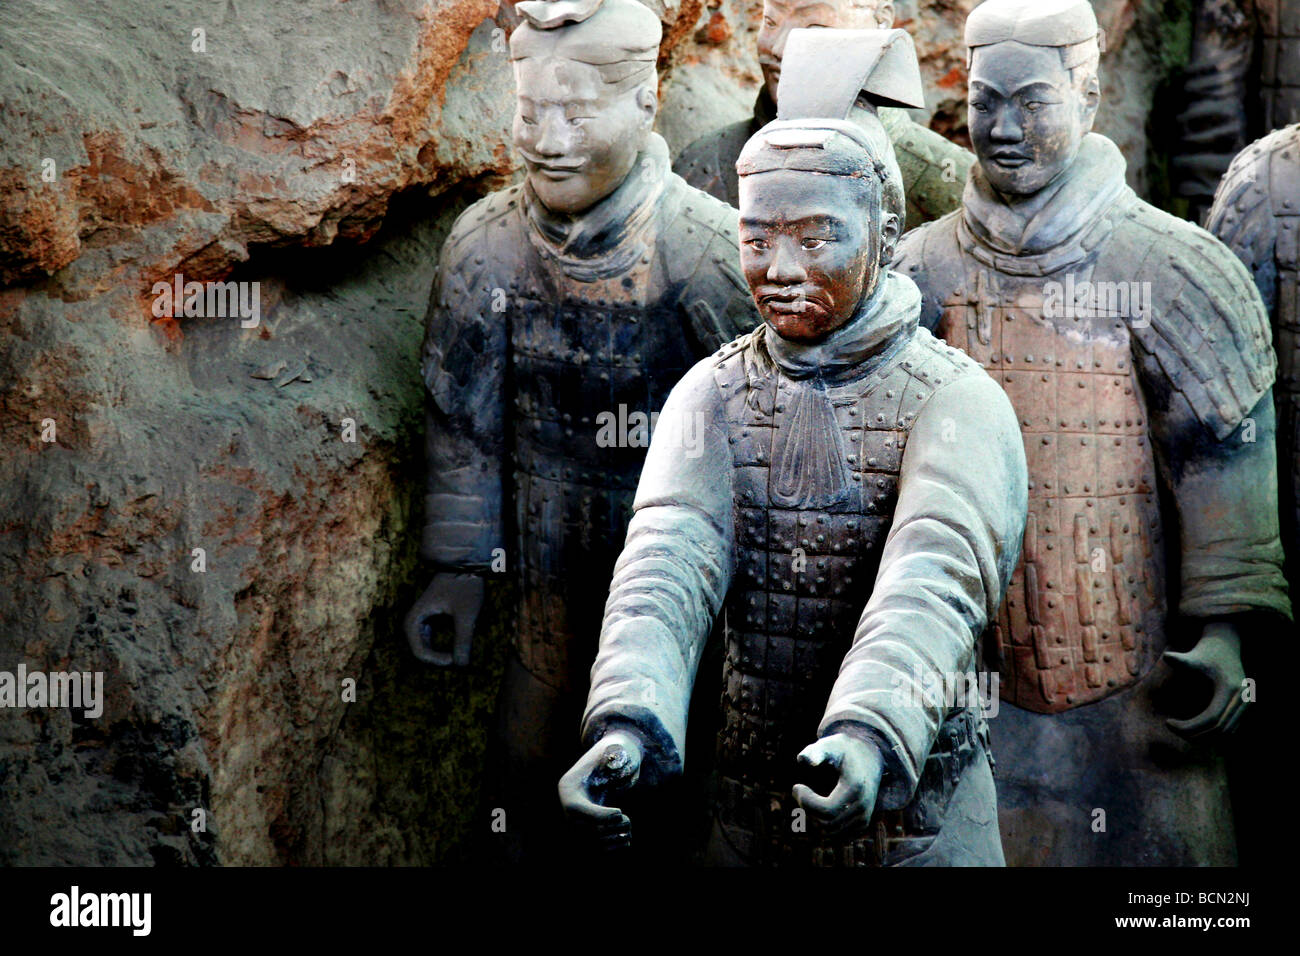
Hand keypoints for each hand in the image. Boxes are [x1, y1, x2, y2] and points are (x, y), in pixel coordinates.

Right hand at [403, 572, 483, 666]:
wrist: (465, 565)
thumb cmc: (465, 586)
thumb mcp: (467, 614)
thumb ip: (464, 640)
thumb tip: (461, 665)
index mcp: (413, 621)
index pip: (420, 654)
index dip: (439, 662)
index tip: (458, 659)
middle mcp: (412, 624)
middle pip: (423, 655)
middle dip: (442, 661)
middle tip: (462, 659)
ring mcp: (420, 624)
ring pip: (428, 651)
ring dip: (444, 657)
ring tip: (463, 653)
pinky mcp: (430, 624)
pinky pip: (433, 645)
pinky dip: (446, 650)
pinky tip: (461, 646)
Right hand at [557, 730, 644, 850]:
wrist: (593, 778)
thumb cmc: (604, 763)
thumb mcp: (609, 754)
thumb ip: (614, 754)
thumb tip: (618, 757)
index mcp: (569, 792)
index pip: (580, 810)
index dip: (602, 815)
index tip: (620, 812)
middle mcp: (568, 813)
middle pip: (588, 829)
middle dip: (612, 827)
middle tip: (627, 819)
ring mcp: (575, 827)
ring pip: (594, 842)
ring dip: (614, 838)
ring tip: (627, 829)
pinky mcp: (585, 837)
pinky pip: (598, 850)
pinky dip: (613, 848)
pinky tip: (625, 839)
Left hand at [792, 732, 885, 838]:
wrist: (868, 757)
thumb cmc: (843, 750)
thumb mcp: (829, 744)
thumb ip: (815, 751)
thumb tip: (804, 761)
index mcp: (855, 788)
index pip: (827, 810)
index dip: (806, 802)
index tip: (796, 786)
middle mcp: (863, 807)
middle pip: (827, 823)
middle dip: (808, 809)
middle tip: (799, 792)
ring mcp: (864, 818)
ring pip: (831, 833)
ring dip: (814, 818)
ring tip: (808, 799)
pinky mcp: (862, 825)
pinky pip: (838, 836)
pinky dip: (823, 825)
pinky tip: (817, 807)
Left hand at [1164, 620, 1248, 739]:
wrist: (1225, 644)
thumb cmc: (1205, 651)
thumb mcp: (1193, 656)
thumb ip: (1181, 660)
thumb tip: (1166, 656)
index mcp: (1230, 689)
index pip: (1211, 719)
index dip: (1189, 726)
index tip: (1168, 723)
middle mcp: (1243, 699)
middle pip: (1219, 729)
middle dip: (1194, 734)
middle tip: (1172, 729)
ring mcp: (1246, 705)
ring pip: (1226, 733)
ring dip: (1203, 737)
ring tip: (1180, 731)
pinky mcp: (1243, 708)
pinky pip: (1230, 729)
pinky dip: (1212, 734)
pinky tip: (1192, 730)